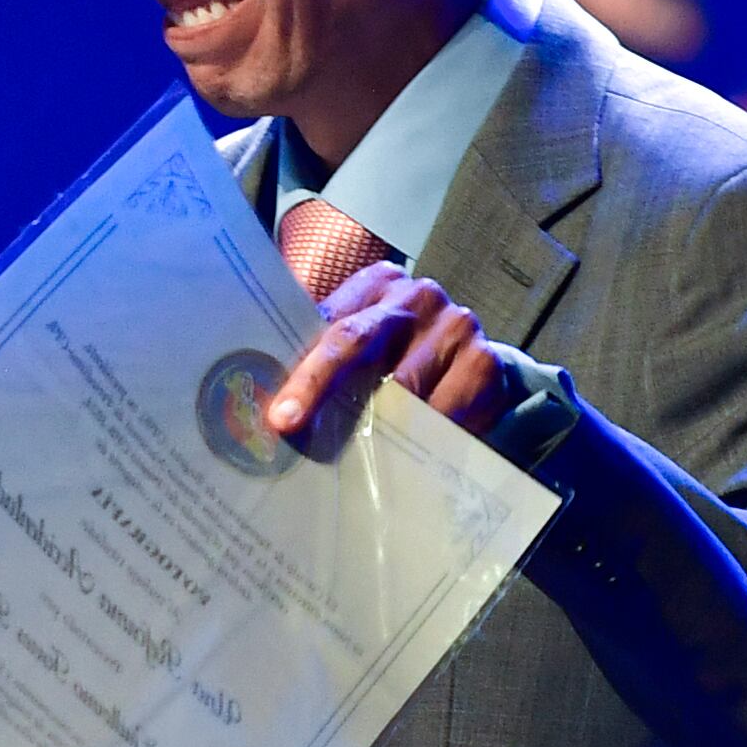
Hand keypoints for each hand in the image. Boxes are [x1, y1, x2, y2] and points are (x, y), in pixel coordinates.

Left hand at [267, 261, 556, 444]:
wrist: (473, 365)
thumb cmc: (398, 358)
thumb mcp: (360, 348)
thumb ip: (319, 358)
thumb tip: (261, 403)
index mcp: (377, 284)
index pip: (331, 325)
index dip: (303, 371)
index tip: (279, 414)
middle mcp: (417, 295)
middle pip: (359, 343)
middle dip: (321, 389)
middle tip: (295, 431)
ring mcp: (456, 325)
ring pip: (401, 388)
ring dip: (370, 427)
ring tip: (343, 458)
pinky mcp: (485, 362)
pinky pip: (445, 413)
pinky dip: (419, 440)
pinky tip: (399, 462)